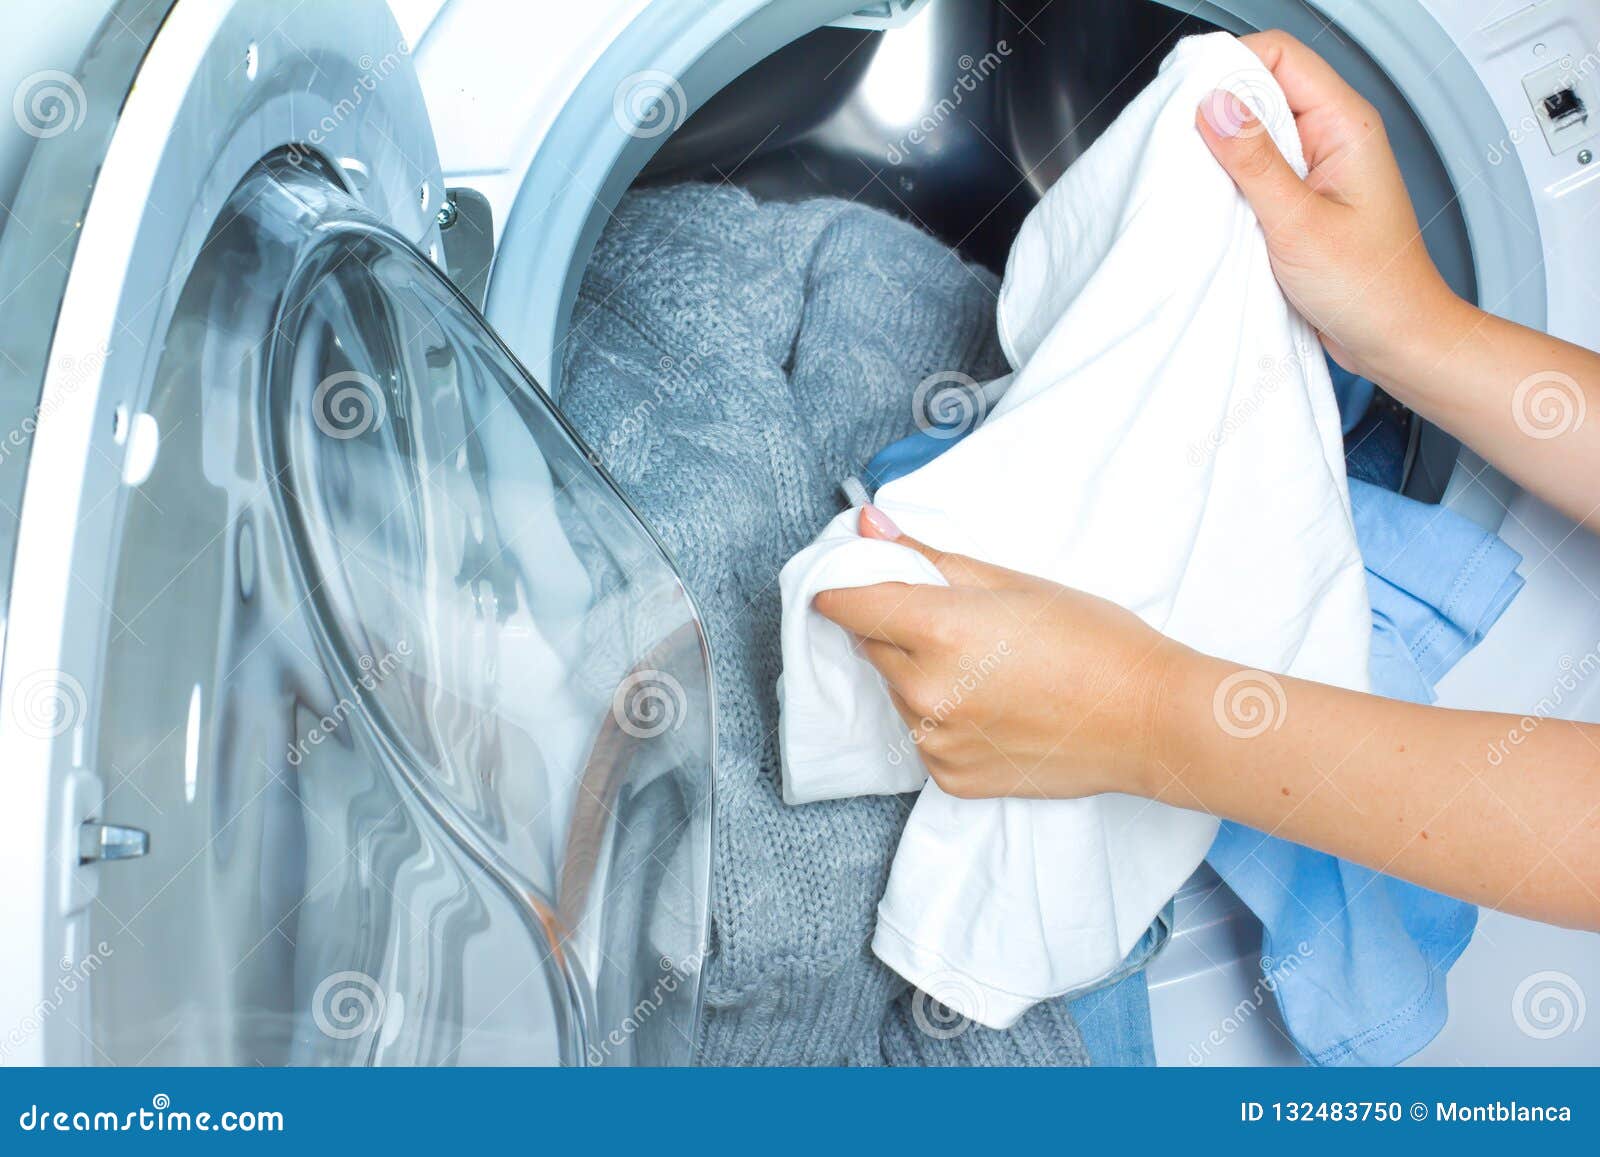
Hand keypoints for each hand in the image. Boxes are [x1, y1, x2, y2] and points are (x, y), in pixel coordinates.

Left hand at [811, 506, 1188, 799]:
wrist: (1149, 720)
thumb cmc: (1093, 639)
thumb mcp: (1011, 582)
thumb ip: (927, 557)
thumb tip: (867, 525)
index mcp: (936, 632)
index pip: (846, 605)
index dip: (844, 587)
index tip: (853, 579)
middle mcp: (924, 693)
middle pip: (872, 647)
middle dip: (898, 630)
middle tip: (959, 624)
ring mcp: (935, 741)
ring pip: (898, 693)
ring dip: (920, 676)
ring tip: (989, 669)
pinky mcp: (949, 777)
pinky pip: (923, 736)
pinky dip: (945, 720)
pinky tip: (996, 709)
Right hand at [1195, 31, 1461, 382]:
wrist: (1394, 340)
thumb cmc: (1371, 287)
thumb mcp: (1299, 222)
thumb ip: (1254, 161)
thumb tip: (1215, 104)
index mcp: (1345, 124)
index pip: (1279, 55)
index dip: (1230, 65)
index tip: (1189, 99)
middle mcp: (1331, 136)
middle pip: (1261, 88)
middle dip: (1218, 109)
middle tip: (1185, 145)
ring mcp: (1314, 168)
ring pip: (1253, 133)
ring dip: (1221, 152)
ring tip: (1199, 180)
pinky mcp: (1298, 199)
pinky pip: (1254, 172)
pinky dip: (1228, 183)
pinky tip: (1214, 205)